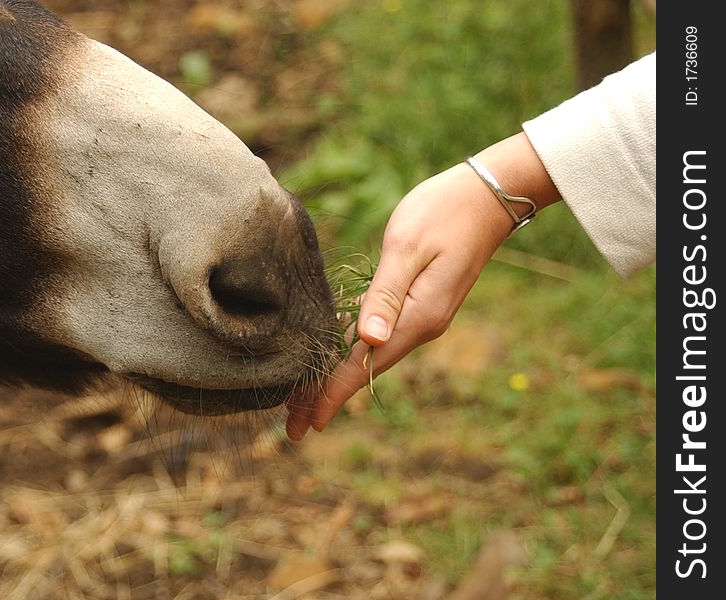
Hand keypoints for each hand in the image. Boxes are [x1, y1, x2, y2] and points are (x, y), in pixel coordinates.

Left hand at [286, 132, 559, 439]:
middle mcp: (420, 326)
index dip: (333, 394)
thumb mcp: (408, 247)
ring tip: (302, 400)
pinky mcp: (419, 304)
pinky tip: (332, 359)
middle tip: (291, 425)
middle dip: (327, 396)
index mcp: (417, 317)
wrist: (488, 197)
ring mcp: (421, 317)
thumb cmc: (444, 212)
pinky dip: (351, 354)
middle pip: (365, 370)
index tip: (306, 422)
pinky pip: (378, 338)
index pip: (365, 366)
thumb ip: (386, 294)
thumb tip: (368, 341)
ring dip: (336, 379)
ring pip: (370, 357)